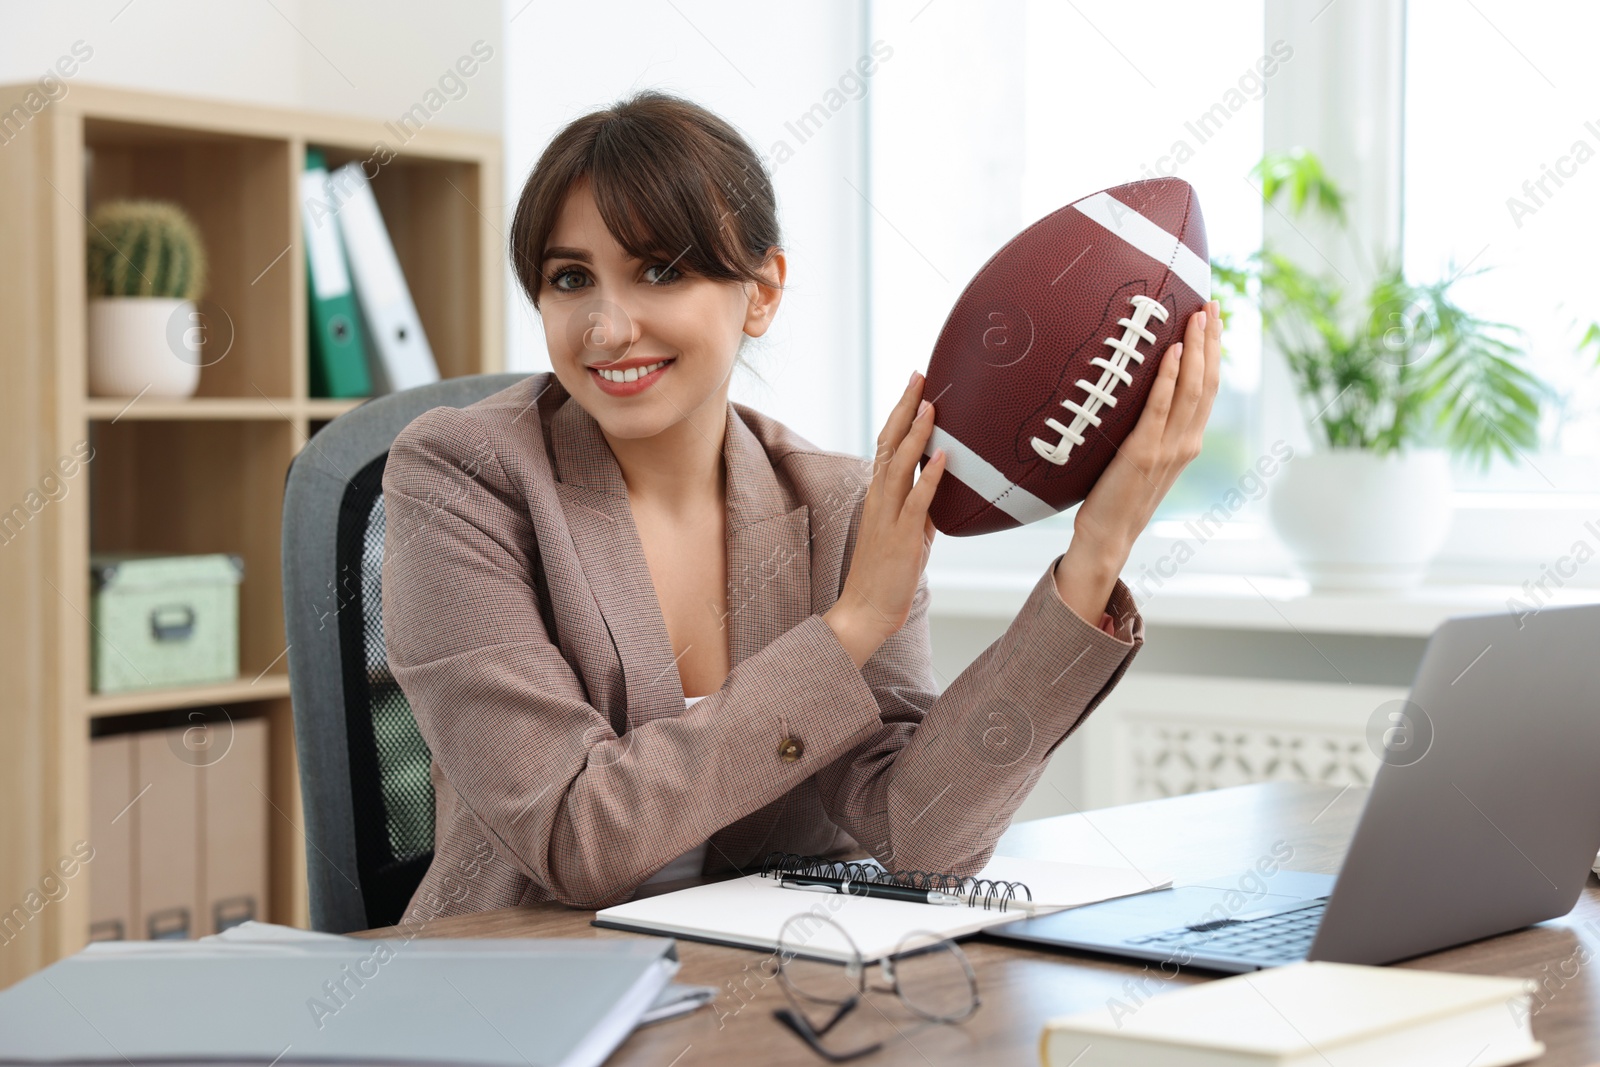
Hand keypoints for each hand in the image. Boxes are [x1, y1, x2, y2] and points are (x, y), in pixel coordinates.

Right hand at [825, 371, 946, 667]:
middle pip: (889, 444)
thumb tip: (942, 487)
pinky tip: (942, 457)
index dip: (901, 414)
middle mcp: (879, 500)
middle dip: (905, 408)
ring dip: (916, 435)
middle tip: (920, 376)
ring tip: (931, 406)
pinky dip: (929, 478)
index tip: (916, 386)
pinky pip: (916, 502)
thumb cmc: (886, 576)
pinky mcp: (901, 538)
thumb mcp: (910, 534)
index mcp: (879, 496)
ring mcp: (888, 518)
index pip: (888, 445)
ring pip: (899, 467)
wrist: (865, 612)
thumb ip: (922, 508)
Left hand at [1053, 300, 1222, 621]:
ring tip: (1197, 316)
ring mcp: (1167, 448)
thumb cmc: (1115, 495)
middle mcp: (1186, 442)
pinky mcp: (1143, 453)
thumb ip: (1147, 427)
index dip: (1213, 353)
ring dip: (1196, 350)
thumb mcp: (1139, 455)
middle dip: (1211, 341)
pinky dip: (1168, 379)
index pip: (1207, 388)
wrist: (1108, 535)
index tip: (1213, 319)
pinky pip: (1159, 409)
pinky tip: (1171, 353)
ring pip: (1191, 390)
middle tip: (1211, 304)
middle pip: (1206, 382)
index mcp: (1187, 442)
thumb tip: (1134, 389)